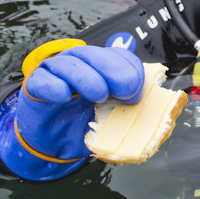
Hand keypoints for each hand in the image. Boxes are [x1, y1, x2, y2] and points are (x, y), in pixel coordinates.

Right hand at [15, 45, 144, 161]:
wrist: (53, 144)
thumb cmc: (86, 126)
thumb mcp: (115, 124)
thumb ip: (136, 120)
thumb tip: (164, 126)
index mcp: (104, 68)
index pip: (121, 58)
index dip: (132, 72)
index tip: (135, 96)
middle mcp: (81, 64)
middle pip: (97, 55)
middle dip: (114, 71)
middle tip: (123, 92)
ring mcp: (56, 72)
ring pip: (71, 63)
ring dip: (88, 78)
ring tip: (98, 96)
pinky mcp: (35, 86)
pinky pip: (42, 79)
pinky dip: (54, 86)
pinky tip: (64, 97)